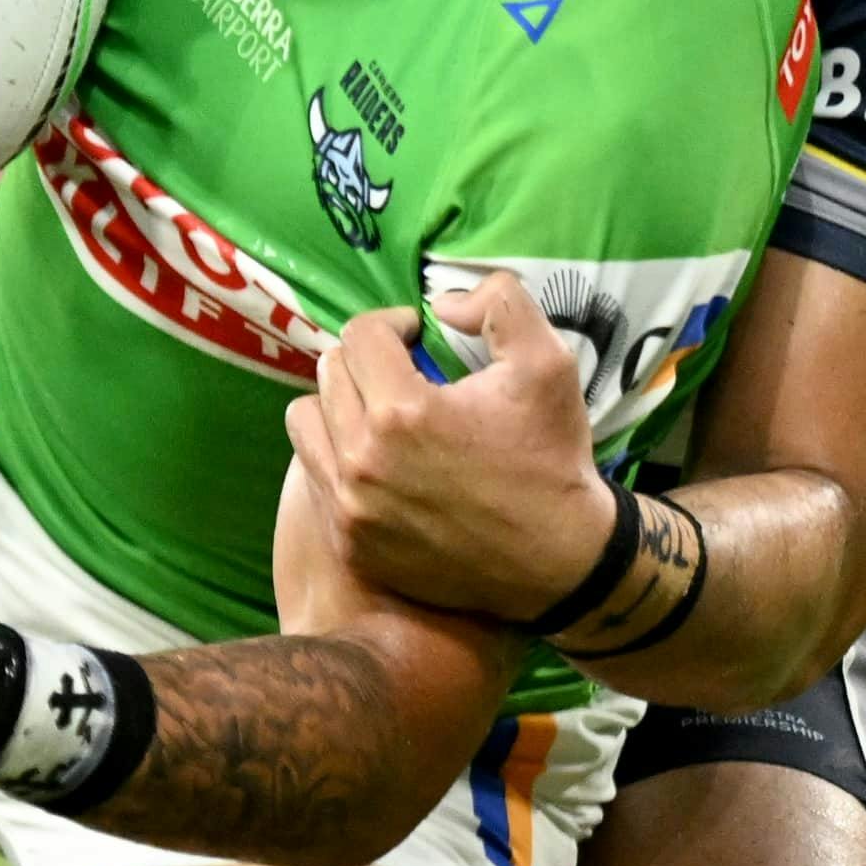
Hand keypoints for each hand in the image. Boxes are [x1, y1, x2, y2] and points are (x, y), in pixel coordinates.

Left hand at [285, 270, 620, 626]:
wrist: (559, 561)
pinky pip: (315, 478)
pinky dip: (338, 459)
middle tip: (405, 373)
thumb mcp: (548, 362)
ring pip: (306, 423)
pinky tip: (383, 461)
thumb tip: (441, 305)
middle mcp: (361, 461)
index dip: (394, 324)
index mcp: (402, 412)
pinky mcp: (351, 544)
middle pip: (329, 373)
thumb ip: (498, 304)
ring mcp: (350, 508)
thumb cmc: (552, 458)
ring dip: (339, 406)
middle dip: (367, 361)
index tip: (419, 337)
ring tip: (381, 414)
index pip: (360, 335)